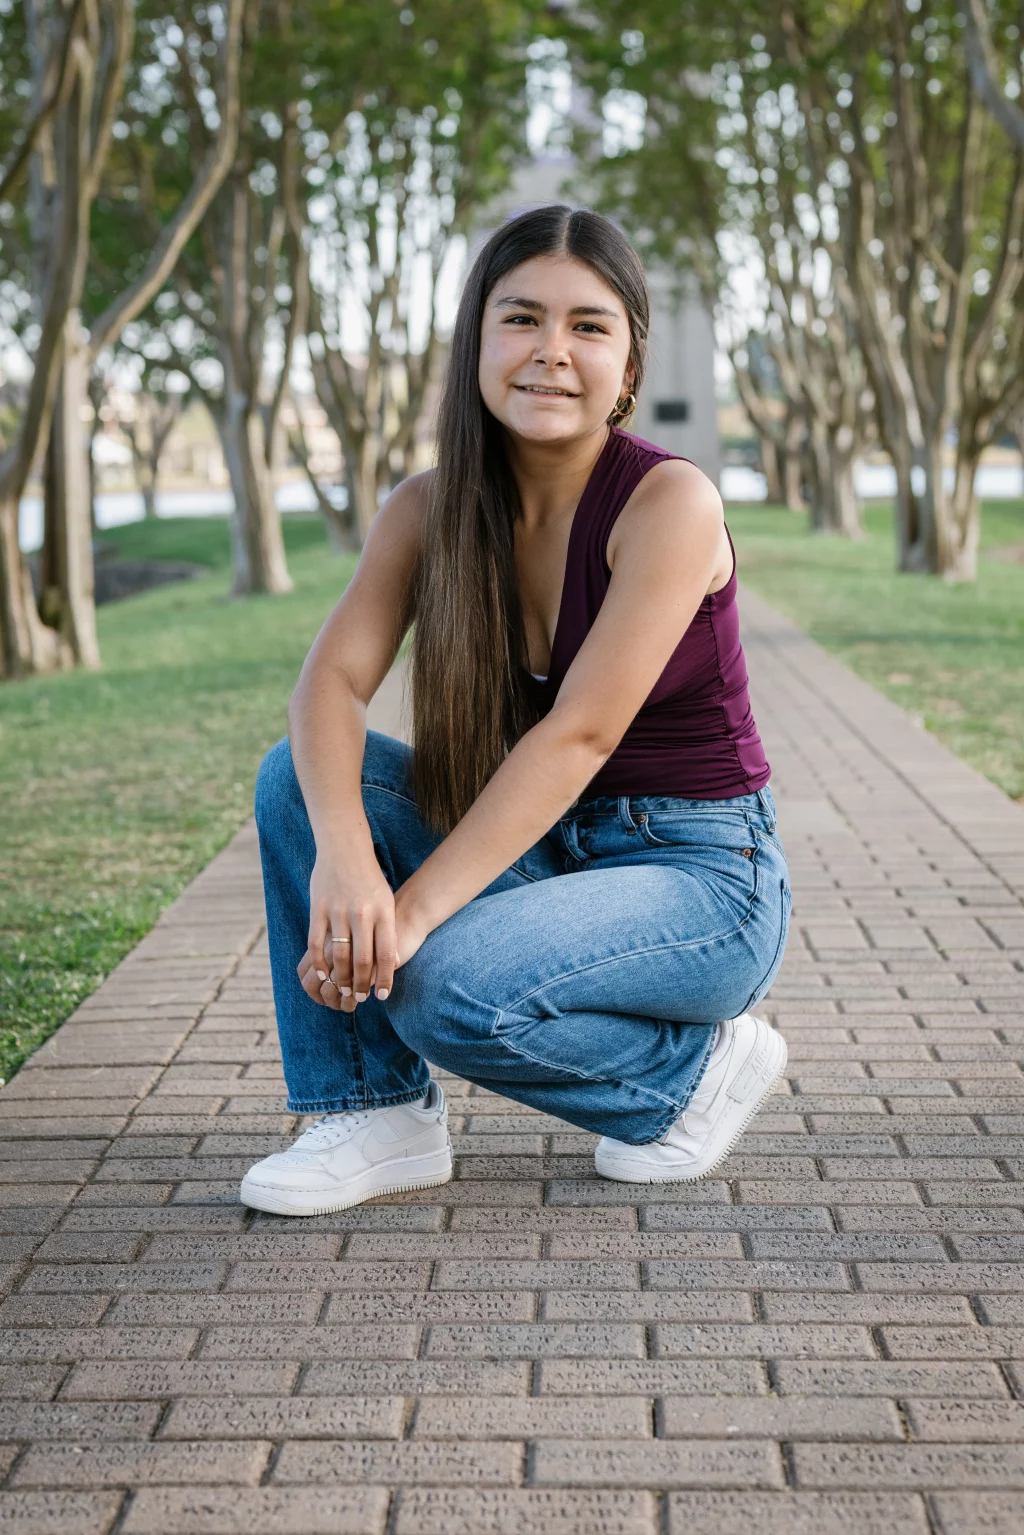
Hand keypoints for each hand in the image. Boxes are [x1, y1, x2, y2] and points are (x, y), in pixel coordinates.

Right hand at [297, 864, 431, 1011]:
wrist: (345, 849)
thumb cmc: (370, 880)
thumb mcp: (386, 903)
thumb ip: (388, 931)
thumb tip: (393, 963)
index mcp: (383, 912)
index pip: (386, 954)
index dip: (385, 978)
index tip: (382, 996)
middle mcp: (362, 913)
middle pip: (363, 960)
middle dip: (362, 984)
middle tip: (360, 998)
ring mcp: (338, 911)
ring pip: (339, 956)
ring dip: (341, 978)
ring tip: (344, 990)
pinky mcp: (318, 909)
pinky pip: (316, 943)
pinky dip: (319, 962)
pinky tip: (323, 974)